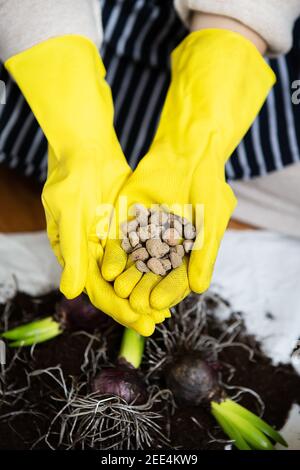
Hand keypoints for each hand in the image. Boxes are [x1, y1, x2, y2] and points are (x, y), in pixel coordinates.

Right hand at [5, 35, 168, 334]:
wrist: (85, 150)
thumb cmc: (71, 182)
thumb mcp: (70, 216)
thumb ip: (73, 255)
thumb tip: (71, 294)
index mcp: (77, 257)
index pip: (99, 292)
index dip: (119, 310)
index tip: (142, 324)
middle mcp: (95, 255)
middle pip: (118, 288)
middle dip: (138, 306)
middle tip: (159, 323)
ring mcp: (112, 243)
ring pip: (133, 273)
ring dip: (149, 289)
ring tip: (168, 307)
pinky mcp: (127, 229)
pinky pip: (143, 252)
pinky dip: (156, 264)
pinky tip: (173, 275)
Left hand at [101, 29, 274, 310]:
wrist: (188, 152)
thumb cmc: (207, 186)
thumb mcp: (211, 221)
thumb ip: (205, 255)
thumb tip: (199, 290)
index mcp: (189, 253)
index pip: (177, 278)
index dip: (168, 291)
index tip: (158, 302)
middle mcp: (166, 249)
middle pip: (154, 275)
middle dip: (144, 288)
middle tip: (134, 302)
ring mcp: (147, 237)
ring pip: (135, 262)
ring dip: (128, 277)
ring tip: (120, 290)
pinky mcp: (130, 223)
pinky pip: (121, 242)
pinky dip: (115, 255)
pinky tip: (109, 269)